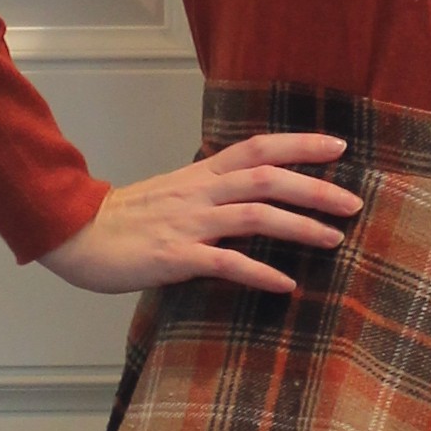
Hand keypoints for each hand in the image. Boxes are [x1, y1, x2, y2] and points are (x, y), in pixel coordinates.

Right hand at [39, 131, 362, 295]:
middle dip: (314, 188)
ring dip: (298, 227)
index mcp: (201, 175)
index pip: (257, 148)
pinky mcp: (174, 256)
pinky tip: (286, 285)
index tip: (339, 146)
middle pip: (266, 178)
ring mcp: (188, 223)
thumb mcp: (175, 195)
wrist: (75, 235)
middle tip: (354, 203)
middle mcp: (199, 192)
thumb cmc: (128, 221)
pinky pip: (224, 263)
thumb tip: (253, 195)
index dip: (299, 144)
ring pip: (253, 215)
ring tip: (335, 240)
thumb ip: (213, 192)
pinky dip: (259, 273)